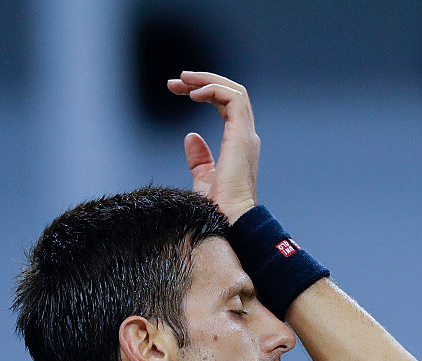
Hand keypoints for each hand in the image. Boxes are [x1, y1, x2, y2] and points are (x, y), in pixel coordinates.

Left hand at [166, 71, 259, 223]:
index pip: (225, 105)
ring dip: (207, 81)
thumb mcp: (204, 178)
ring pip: (234, 91)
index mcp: (238, 143)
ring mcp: (246, 135)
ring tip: (183, 79)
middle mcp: (246, 136)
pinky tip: (192, 94)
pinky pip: (232, 99)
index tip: (178, 90)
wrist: (228, 219)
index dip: (203, 92)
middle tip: (175, 81)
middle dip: (202, 81)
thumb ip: (199, 158)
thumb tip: (191, 137)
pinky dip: (213, 90)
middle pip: (230, 94)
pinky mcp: (242, 135)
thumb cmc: (217, 207)